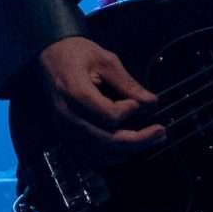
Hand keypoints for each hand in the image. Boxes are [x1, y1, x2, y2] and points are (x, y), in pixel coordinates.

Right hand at [37, 36, 164, 154]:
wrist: (50, 56)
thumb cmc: (78, 54)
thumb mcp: (106, 60)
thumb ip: (128, 83)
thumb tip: (152, 103)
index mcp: (75, 92)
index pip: (108, 115)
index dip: (129, 111)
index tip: (138, 102)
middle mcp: (68, 116)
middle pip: (107, 140)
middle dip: (139, 140)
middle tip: (162, 132)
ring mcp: (65, 129)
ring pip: (100, 154)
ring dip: (129, 150)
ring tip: (152, 139)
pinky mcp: (66, 136)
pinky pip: (90, 157)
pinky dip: (111, 157)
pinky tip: (129, 149)